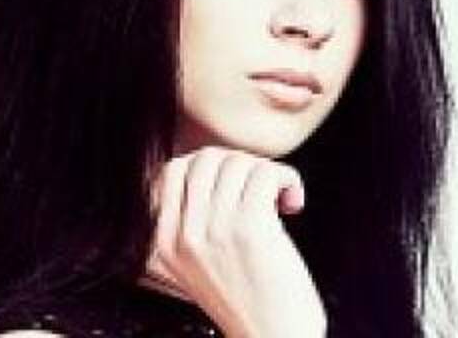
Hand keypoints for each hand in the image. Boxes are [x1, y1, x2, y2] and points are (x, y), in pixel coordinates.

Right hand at [143, 146, 326, 337]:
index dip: (211, 165)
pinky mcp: (250, 229)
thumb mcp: (201, 261)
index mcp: (164, 243)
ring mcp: (215, 231)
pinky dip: (287, 178)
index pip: (174, 170)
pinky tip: (293, 202)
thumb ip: (195, 218)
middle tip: (260, 188)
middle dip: (240, 163)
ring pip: (238, 162)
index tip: (234, 182)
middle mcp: (184, 235)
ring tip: (279, 199)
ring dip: (267, 172)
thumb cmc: (248, 298)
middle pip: (206, 159)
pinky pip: (266, 174)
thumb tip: (216, 162)